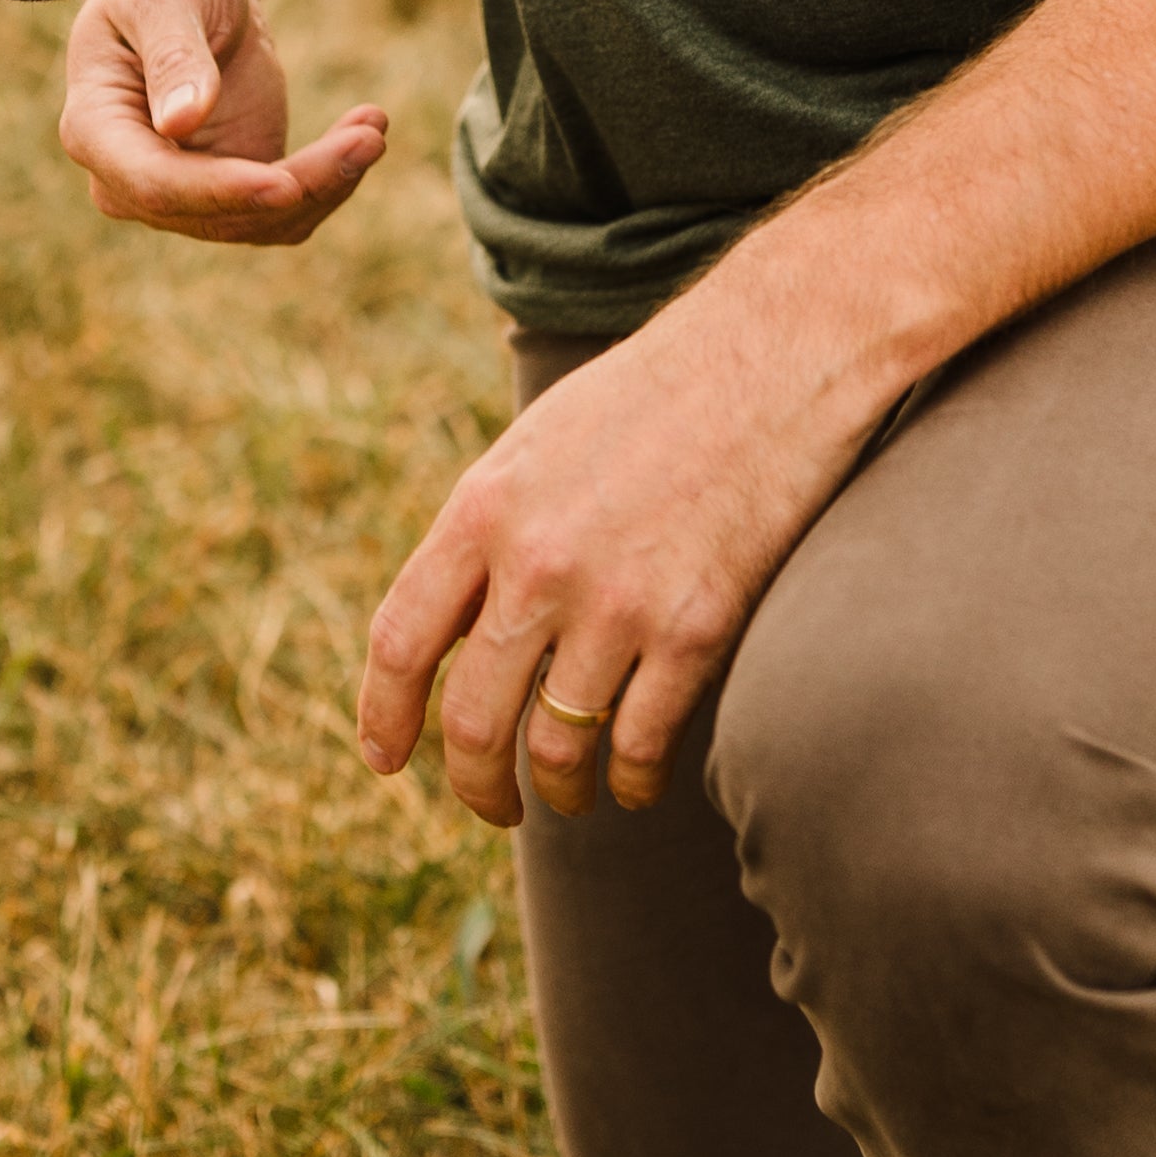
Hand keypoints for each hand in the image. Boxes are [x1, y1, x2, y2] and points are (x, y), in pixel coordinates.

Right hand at [57, 0, 388, 246]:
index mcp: (94, 130)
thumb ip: (172, 57)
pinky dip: (331, 179)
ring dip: (326, 184)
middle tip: (367, 138)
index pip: (152, 184)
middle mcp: (131, 179)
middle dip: (299, 185)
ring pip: (260, 221)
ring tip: (372, 127)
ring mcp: (185, 191)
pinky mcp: (235, 188)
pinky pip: (286, 210)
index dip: (219, 191)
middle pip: (216, 212)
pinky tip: (364, 127)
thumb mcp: (164, 0)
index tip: (286, 183)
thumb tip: (179, 122)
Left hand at [357, 284, 877, 827]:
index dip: (383, 714)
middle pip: (472, 718)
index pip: (402, 639)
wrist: (772, 351)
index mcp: (484, 508)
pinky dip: (634, 781)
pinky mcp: (695, 626)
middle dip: (474, 783)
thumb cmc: (655, 394)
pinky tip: (638, 782)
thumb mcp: (539, 443)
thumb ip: (490, 530)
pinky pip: (643, 745)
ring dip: (557, 794)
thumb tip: (453, 623)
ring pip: (556, 750)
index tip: (387, 759)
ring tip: (570, 799)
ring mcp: (616, 601)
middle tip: (492, 804)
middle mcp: (537, 562)